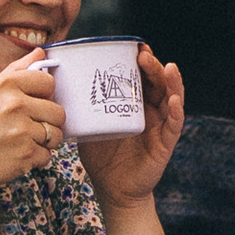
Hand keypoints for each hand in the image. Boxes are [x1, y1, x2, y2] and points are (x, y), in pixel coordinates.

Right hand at [0, 56, 66, 195]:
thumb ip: (15, 70)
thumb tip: (40, 53)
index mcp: (4, 84)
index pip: (48, 83)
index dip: (44, 95)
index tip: (33, 103)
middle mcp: (14, 104)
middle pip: (58, 111)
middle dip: (47, 121)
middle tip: (28, 127)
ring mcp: (21, 130)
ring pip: (56, 134)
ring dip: (44, 141)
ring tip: (22, 141)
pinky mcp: (25, 154)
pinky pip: (47, 155)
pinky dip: (35, 158)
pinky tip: (16, 155)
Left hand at [78, 48, 183, 211]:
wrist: (112, 189)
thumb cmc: (101, 157)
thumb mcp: (89, 126)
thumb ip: (81, 109)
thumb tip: (57, 86)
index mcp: (133, 104)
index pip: (140, 77)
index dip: (140, 61)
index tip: (134, 46)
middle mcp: (150, 110)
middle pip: (157, 82)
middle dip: (152, 66)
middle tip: (143, 54)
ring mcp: (160, 125)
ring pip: (171, 98)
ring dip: (171, 81)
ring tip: (167, 67)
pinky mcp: (166, 142)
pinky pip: (174, 124)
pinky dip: (177, 110)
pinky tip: (175, 100)